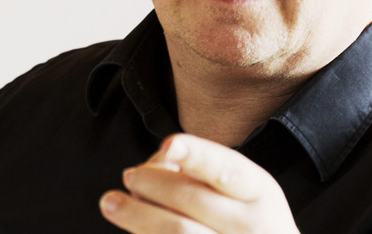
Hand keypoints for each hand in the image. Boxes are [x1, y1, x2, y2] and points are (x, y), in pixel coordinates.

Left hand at [100, 134, 299, 233]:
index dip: (197, 155)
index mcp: (260, 194)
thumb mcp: (244, 190)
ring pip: (178, 232)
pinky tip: (134, 228)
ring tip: (111, 202)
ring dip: (137, 215)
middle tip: (130, 174)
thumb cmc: (246, 219)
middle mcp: (251, 226)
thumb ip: (206, 172)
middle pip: (192, 200)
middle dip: (152, 183)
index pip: (227, 170)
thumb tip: (156, 166)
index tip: (168, 145)